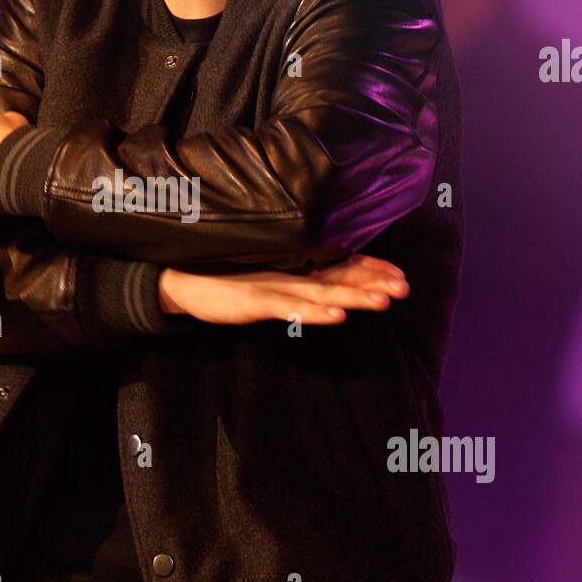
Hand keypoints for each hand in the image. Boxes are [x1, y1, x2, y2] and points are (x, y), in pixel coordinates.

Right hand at [157, 254, 408, 325]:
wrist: (178, 280)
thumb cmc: (220, 281)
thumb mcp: (262, 281)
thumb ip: (290, 281)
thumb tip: (322, 287)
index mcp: (291, 268)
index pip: (338, 266)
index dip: (369, 268)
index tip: (399, 273)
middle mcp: (287, 273)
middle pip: (337, 277)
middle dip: (372, 281)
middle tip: (404, 286)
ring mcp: (273, 286)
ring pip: (321, 292)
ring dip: (353, 296)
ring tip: (382, 300)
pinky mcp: (255, 301)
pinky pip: (290, 308)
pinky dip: (314, 311)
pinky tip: (336, 314)